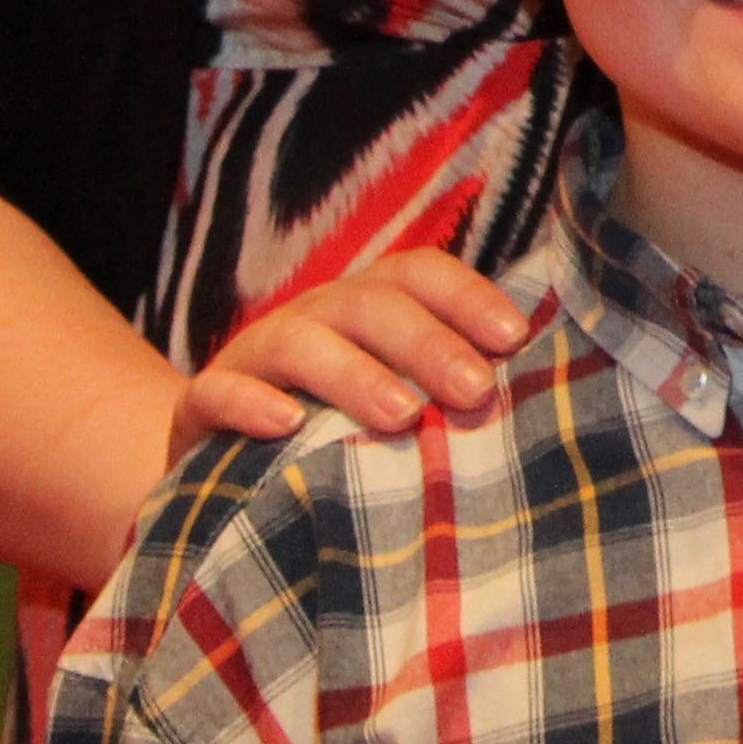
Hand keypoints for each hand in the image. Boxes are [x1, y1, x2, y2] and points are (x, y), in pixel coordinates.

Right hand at [167, 250, 534, 459]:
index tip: (515, 338)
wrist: (220, 469)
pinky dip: (250, 404)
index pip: (420, 274)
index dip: (467, 296)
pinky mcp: (199, 409)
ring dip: (353, 373)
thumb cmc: (338, 434)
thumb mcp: (396, 403)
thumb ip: (450, 389)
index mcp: (366, 305)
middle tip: (475, 391)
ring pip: (299, 342)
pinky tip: (286, 426)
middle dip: (427, 343)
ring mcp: (253, 356)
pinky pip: (218, 393)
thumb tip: (543, 394)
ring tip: (401, 415)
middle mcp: (314, 317)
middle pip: (370, 304)